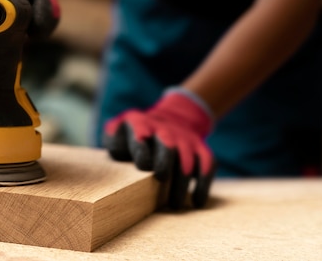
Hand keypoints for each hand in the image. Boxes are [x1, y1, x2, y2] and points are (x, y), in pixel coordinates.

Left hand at [103, 87, 215, 208]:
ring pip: (188, 159)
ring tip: (174, 204)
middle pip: (168, 145)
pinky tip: (197, 201)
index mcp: (140, 124)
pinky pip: (208, 165)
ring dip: (182, 182)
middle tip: (161, 179)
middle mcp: (165, 130)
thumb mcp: (120, 131)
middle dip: (165, 162)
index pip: (140, 134)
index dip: (142, 149)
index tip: (144, 165)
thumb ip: (113, 142)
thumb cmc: (137, 134)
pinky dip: (203, 184)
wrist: (173, 118)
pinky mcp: (202, 148)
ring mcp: (185, 139)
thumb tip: (118, 153)